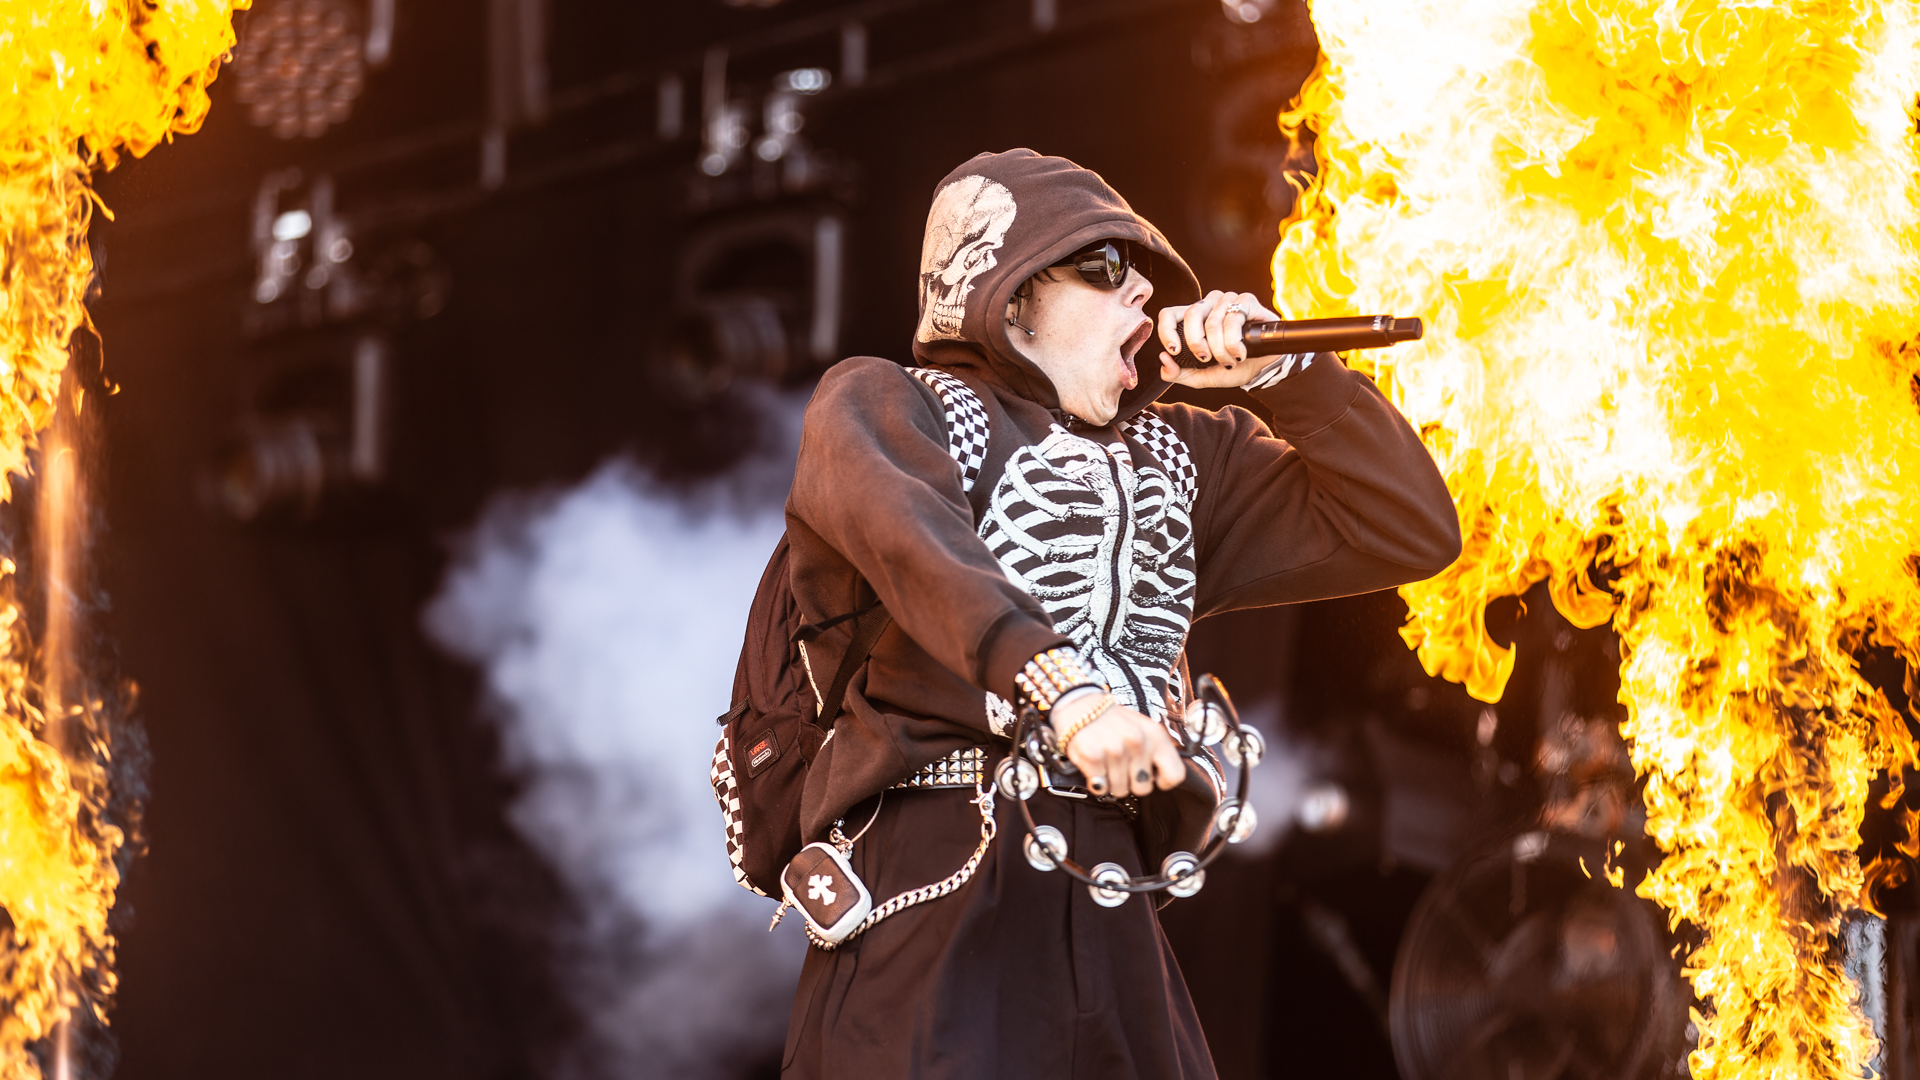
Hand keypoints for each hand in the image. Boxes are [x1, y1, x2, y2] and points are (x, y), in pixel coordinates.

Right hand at [1051, 696, 1185, 796]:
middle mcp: (1138, 742)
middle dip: (1131, 782)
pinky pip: (1100, 788)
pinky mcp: (1092, 757)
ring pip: (1120, 791)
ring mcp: (1115, 750)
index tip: (1151, 776)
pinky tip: (1094, 766)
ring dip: (1111, 781)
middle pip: (1143, 789)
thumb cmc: (1113, 721)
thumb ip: (1157, 751)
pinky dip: (1095, 781)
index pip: (1175, 774)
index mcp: (1156, 735)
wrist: (1079, 703)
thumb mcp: (1143, 728)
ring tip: (1105, 762)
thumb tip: (1161, 778)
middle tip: (1120, 766)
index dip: (1163, 782)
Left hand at [1155, 290, 1282, 389]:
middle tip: (1207, 359)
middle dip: (1197, 344)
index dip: (1166, 331)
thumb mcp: (1201, 377)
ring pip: (1212, 321)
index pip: (1168, 314)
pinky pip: (1233, 320)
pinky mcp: (1246, 301)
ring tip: (1230, 360)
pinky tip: (1241, 353)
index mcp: (1193, 318)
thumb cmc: (1232, 367)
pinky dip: (1235, 343)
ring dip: (1220, 349)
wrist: (1262, 368)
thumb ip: (1178, 373)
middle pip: (1190, 315)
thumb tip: (1163, 359)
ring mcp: (1228, 300)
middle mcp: (1209, 304)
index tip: (1173, 350)